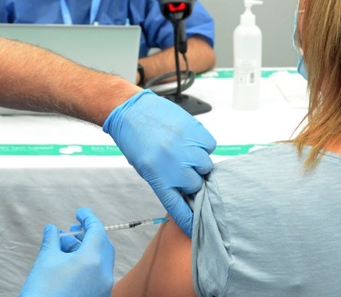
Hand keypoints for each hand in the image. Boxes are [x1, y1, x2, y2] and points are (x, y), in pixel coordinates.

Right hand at [20, 208, 114, 296]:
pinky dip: (88, 265)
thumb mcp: (45, 261)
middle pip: (103, 245)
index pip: (97, 230)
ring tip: (64, 249)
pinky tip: (70, 265)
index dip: (88, 218)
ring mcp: (104, 288)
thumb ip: (52, 240)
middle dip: (87, 235)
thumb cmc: (42, 292)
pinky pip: (99, 275)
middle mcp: (104, 274)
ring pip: (101, 261)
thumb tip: (52, 228)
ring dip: (86, 250)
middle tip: (71, 230)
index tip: (78, 212)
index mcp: (92, 260)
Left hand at [103, 90, 215, 235]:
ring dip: (198, 161)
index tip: (198, 228)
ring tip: (183, 151)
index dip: (190, 220)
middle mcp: (174, 166)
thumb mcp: (146, 170)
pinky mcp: (195, 131)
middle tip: (182, 168)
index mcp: (159, 179)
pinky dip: (202, 144)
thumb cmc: (136, 141)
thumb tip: (189, 193)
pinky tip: (188, 139)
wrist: (132, 111)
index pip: (180, 208)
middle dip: (192, 180)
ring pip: (206, 165)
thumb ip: (168, 182)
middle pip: (197, 185)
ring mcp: (186, 148)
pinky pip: (209, 145)